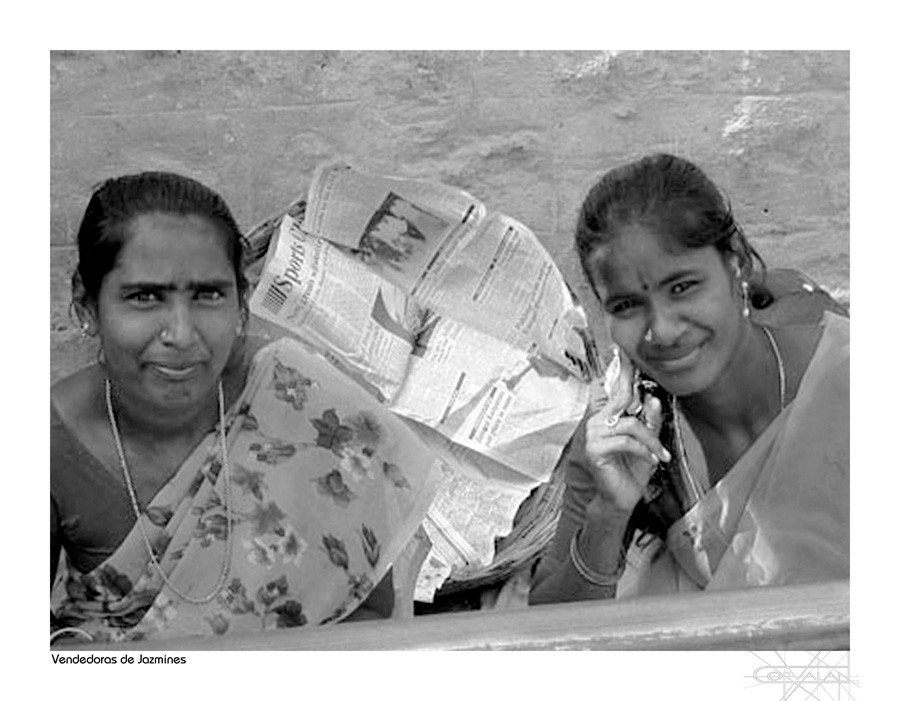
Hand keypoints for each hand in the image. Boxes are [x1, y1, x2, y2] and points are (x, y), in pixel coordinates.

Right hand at [583, 349, 670, 515]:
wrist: (621, 499)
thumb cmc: (632, 470)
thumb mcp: (647, 442)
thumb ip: (649, 421)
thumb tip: (652, 398)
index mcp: (607, 416)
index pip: (615, 390)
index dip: (621, 371)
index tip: (623, 350)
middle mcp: (597, 421)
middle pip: (622, 401)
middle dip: (641, 402)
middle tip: (653, 400)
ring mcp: (593, 434)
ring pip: (629, 425)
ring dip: (651, 441)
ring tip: (660, 455)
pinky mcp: (594, 448)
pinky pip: (625, 440)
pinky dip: (643, 450)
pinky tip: (651, 461)